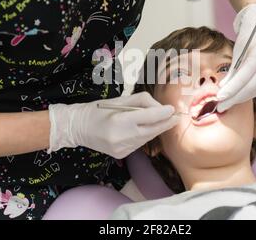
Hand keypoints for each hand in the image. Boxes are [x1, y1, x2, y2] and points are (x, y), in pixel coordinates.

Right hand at [48, 92, 179, 158]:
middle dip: (165, 123)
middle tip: (177, 117)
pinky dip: (144, 135)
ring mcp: (121, 149)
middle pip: (152, 130)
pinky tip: (143, 129)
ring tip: (162, 120)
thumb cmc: (98, 110)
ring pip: (147, 138)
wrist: (78, 128)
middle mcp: (121, 137)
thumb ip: (141, 102)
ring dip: (155, 129)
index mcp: (119, 121)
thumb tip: (161, 108)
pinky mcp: (121, 155)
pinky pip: (139, 143)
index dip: (163, 114)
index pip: (148, 117)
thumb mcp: (118, 100)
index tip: (172, 109)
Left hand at [217, 4, 255, 112]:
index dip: (231, 89)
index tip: (219, 98)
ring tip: (227, 102)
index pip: (244, 77)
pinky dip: (250, 92)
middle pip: (251, 86)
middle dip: (234, 98)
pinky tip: (239, 96)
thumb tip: (223, 92)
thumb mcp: (236, 54)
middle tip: (221, 106)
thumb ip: (232, 73)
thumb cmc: (246, 42)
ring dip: (241, 97)